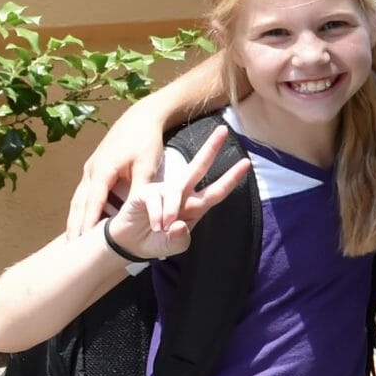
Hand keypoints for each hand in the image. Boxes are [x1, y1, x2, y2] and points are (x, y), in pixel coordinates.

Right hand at [68, 103, 175, 235]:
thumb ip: (142, 190)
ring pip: (80, 197)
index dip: (86, 222)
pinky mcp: (96, 167)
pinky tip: (83, 219)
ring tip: (72, 237)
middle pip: (79, 203)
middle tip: (69, 246)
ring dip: (76, 216)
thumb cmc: (146, 140)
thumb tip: (142, 213)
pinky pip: (86, 191)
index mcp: (102, 170)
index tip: (82, 241)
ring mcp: (91, 168)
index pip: (92, 202)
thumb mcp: (147, 166)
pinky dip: (83, 206)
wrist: (142, 116)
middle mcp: (91, 170)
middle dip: (74, 224)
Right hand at [103, 127, 249, 259]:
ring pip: (176, 191)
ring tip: (163, 228)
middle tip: (223, 130)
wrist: (130, 243)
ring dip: (171, 210)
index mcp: (195, 205)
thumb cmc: (156, 241)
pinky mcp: (146, 192)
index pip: (217, 191)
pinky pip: (156, 200)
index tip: (246, 163)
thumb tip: (181, 225)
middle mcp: (182, 194)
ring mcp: (164, 191)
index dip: (231, 178)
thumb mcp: (174, 246)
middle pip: (198, 167)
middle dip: (211, 149)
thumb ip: (181, 239)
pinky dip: (157, 216)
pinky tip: (155, 225)